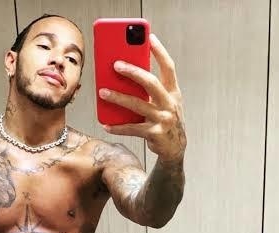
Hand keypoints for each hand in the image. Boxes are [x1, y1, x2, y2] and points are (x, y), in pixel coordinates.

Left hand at [99, 33, 186, 160]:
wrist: (175, 148)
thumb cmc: (166, 120)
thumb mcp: (164, 102)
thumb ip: (151, 91)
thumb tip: (125, 77)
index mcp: (173, 92)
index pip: (168, 67)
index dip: (160, 52)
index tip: (149, 37)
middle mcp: (170, 104)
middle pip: (151, 83)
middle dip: (133, 72)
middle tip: (115, 65)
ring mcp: (163, 119)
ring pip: (137, 105)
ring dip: (118, 98)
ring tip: (102, 92)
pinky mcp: (154, 134)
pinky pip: (132, 128)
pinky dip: (118, 127)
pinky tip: (106, 124)